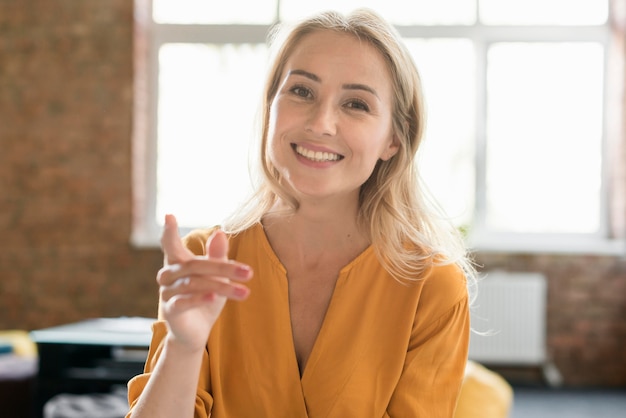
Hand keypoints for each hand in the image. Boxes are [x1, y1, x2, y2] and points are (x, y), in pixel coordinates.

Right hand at [156, 214, 252, 350]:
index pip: (170, 244)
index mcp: (178, 263)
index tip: (169, 215)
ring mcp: (167, 293)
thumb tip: (220, 232)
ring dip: (222, 286)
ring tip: (244, 291)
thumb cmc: (206, 298)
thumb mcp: (216, 276)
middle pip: (194, 265)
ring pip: (193, 283)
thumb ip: (217, 256)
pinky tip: (214, 298)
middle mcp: (168, 275)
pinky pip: (184, 301)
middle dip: (224, 267)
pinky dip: (199, 298)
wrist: (196, 332)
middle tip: (249, 272)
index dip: (169, 231)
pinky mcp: (170, 311)